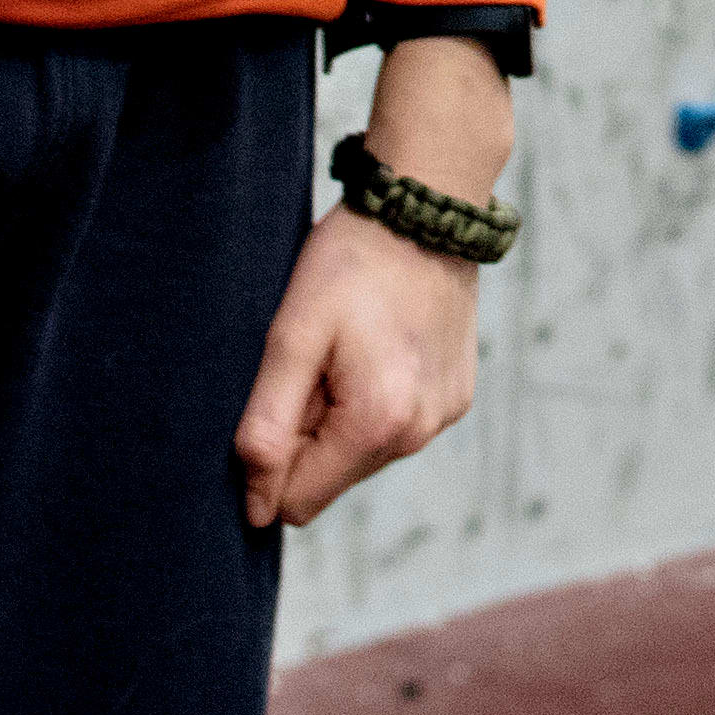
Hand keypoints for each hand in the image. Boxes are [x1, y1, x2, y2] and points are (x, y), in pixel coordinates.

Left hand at [234, 37, 508, 528]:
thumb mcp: (291, 338)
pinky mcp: (456, 397)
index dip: (270, 459)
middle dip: (309, 432)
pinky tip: (377, 344)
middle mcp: (420, 434)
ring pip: (363, 453)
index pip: (298, 501)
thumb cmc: (350, 264)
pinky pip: (396, 426)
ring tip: (349, 345)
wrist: (426, 204)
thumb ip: (268, 428)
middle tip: (317, 358)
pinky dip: (375, 399)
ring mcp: (444, 417)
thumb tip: (257, 509)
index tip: (281, 392)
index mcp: (377, 425)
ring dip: (341, 414)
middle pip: (332, 478)